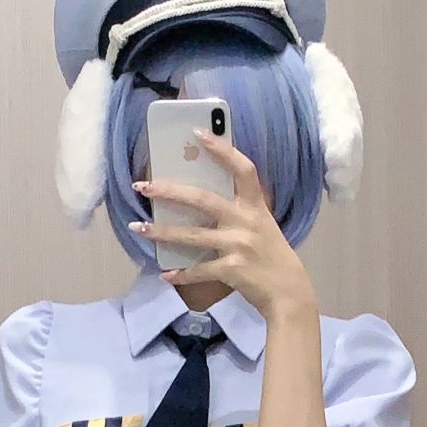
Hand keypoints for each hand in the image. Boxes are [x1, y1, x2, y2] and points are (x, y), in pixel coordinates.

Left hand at [129, 128, 317, 320]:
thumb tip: (200, 200)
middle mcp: (246, 221)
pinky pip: (199, 270)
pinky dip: (181, 274)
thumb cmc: (272, 256)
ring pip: (192, 236)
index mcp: (255, 206)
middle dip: (170, 191)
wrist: (289, 292)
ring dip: (161, 232)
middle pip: (203, 199)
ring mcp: (238, 245)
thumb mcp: (263, 225)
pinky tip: (165, 274)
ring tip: (137, 228)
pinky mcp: (232, 270)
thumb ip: (239, 211)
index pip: (242, 169)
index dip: (222, 149)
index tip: (197, 134)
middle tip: (143, 186)